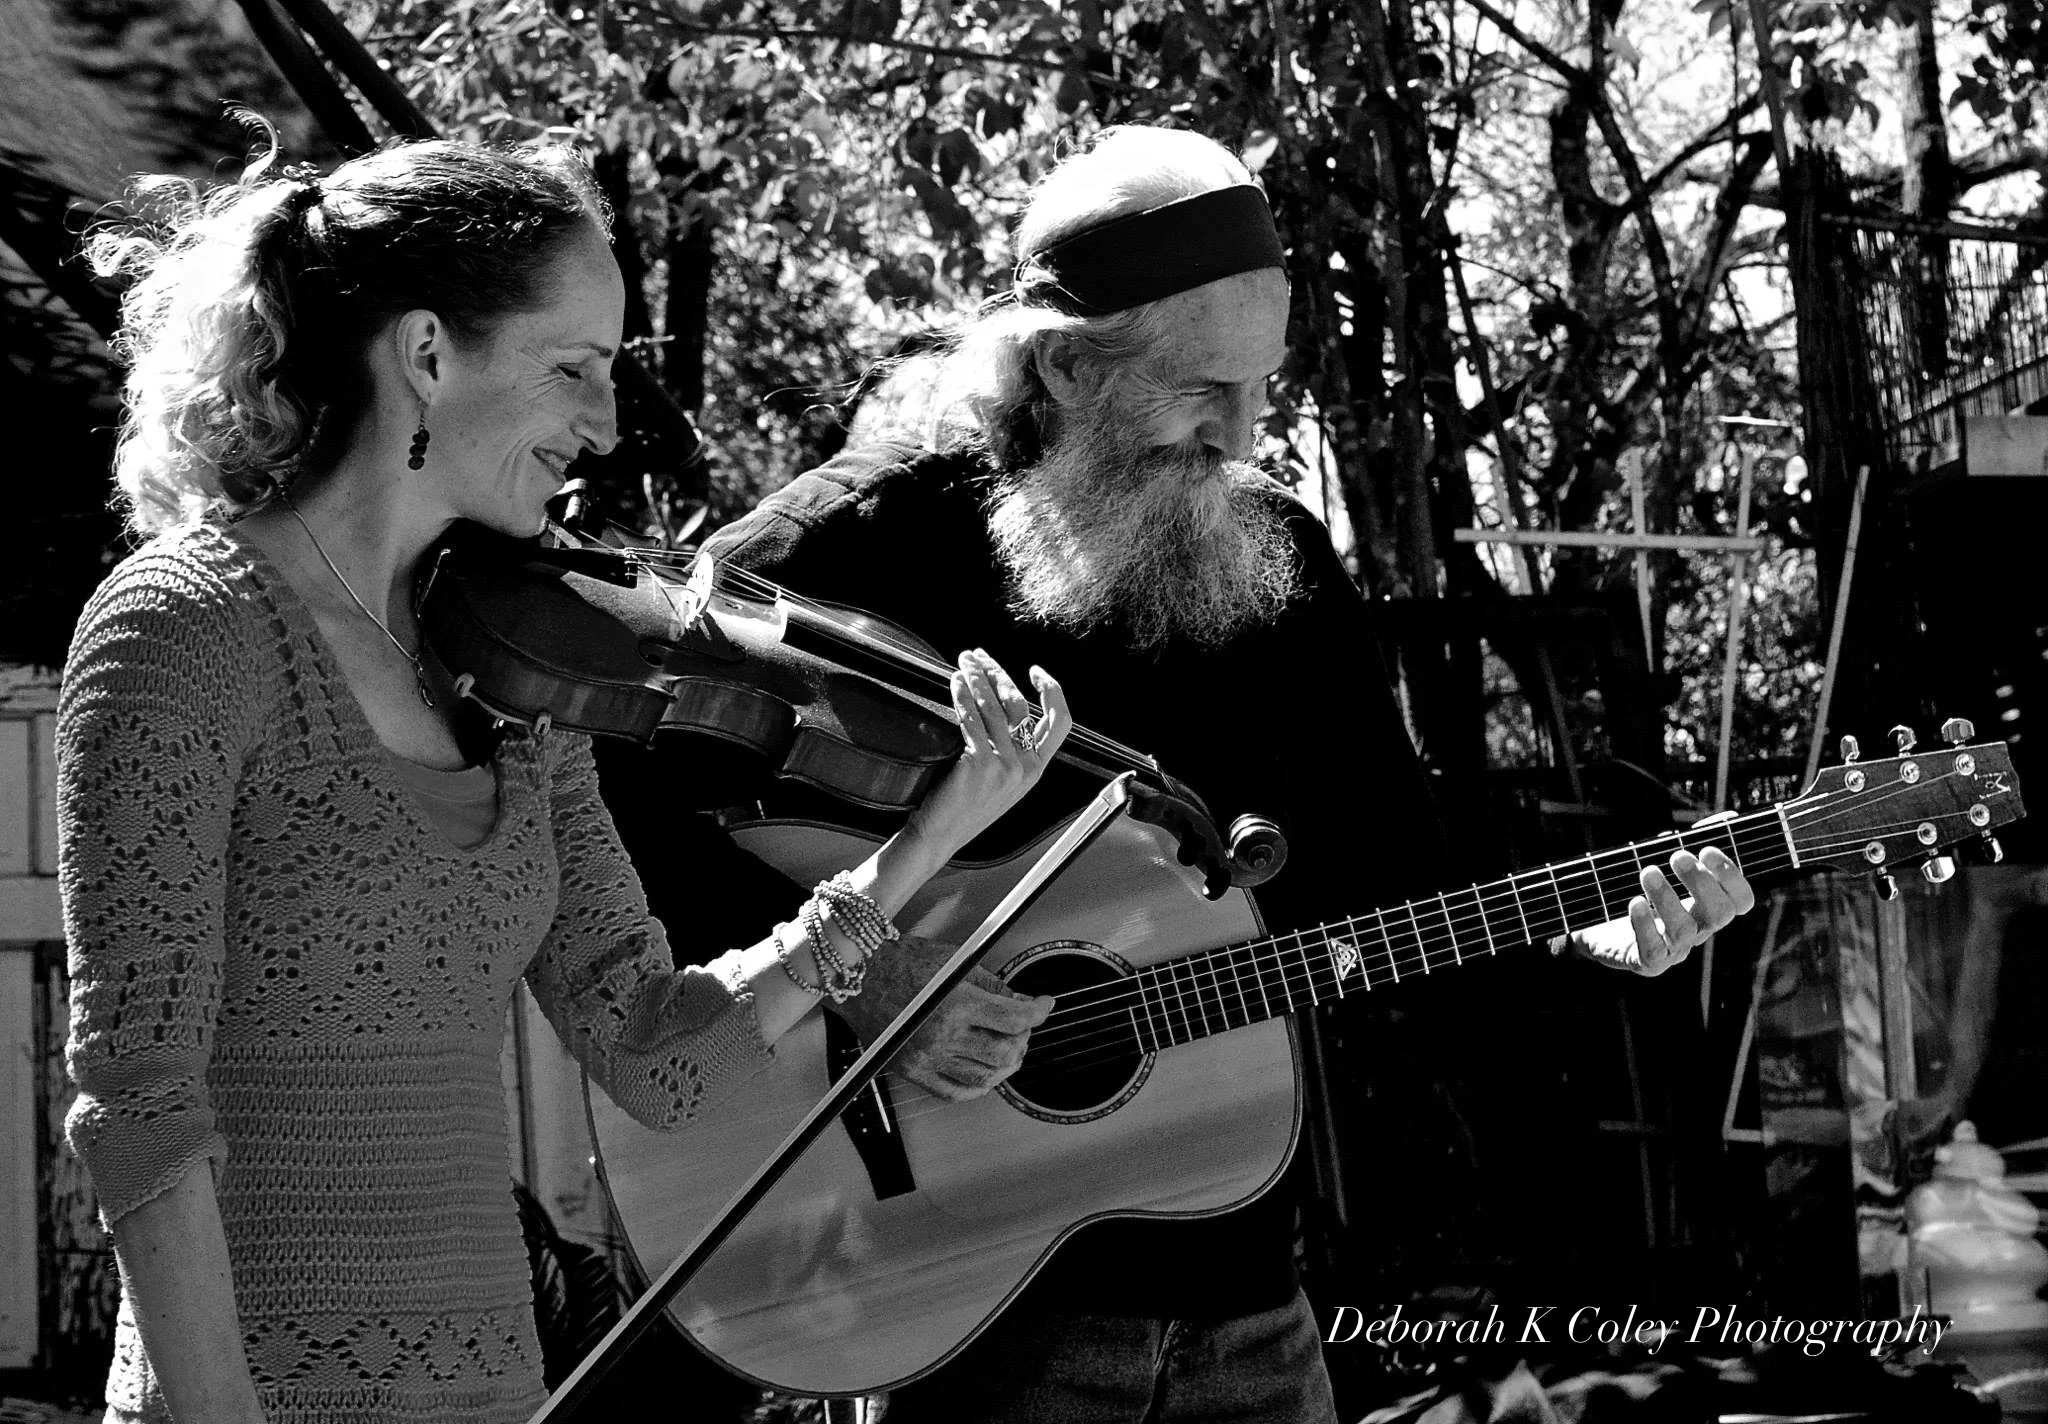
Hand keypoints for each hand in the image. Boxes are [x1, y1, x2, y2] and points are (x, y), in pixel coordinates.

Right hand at [839, 935, 1052, 1100]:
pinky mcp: (912, 1071)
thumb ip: (994, 986)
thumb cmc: (900, 961)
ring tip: (1006, 1050)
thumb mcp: (956, 961)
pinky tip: (983, 1073)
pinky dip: (977, 1086)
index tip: (1043, 1006)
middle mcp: (942, 1034)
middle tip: (1022, 1028)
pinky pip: (954, 1093)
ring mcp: (926, 1057)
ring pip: (984, 1078)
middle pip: (1005, 1052)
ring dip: (1005, 1066)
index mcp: (956, 1002)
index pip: (1014, 1019)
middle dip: (1023, 1039)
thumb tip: (1023, 1003)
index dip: (1038, 1012)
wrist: (858, 976)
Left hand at [901, 650, 1072, 859]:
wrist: (940, 837)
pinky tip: (954, 682)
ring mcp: (1004, 766)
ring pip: (994, 706)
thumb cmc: (963, 807)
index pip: (1060, 722)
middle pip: (1020, 704)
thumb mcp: (1001, 782)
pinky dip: (962, 695)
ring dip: (977, 677)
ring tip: (963, 661)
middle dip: (998, 673)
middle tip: (979, 656)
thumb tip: (1000, 706)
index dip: (1052, 691)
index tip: (1035, 671)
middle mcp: (1026, 767)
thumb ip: (1011, 752)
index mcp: (1036, 769)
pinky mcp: (979, 764)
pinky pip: (971, 718)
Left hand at [1565, 846, 1755, 975]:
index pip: (1740, 900)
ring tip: (1647, 872)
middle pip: (1719, 914)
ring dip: (1667, 897)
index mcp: (1708, 906)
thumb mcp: (1665, 863)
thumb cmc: (1639, 891)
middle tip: (1677, 856)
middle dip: (1700, 882)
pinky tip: (1635, 903)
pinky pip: (1653, 951)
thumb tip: (1727, 817)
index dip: (1731, 877)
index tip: (1707, 850)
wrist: (1597, 923)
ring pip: (1684, 930)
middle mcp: (1698, 929)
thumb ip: (1694, 841)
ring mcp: (1674, 948)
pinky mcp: (1647, 962)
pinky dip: (1645, 926)